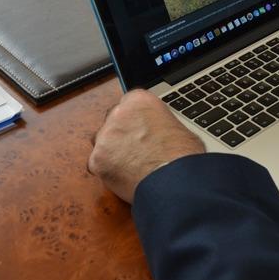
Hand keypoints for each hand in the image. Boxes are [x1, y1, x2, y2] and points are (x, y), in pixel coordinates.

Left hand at [88, 89, 205, 203]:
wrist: (173, 178)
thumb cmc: (181, 154)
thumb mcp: (177, 126)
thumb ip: (159, 123)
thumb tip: (160, 133)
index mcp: (139, 101)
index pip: (128, 104)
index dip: (134, 119)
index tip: (139, 129)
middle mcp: (118, 113)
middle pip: (112, 121)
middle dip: (120, 134)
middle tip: (135, 149)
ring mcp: (105, 136)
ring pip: (102, 142)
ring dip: (111, 151)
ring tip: (130, 165)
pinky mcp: (96, 159)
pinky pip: (97, 164)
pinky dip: (108, 171)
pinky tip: (124, 176)